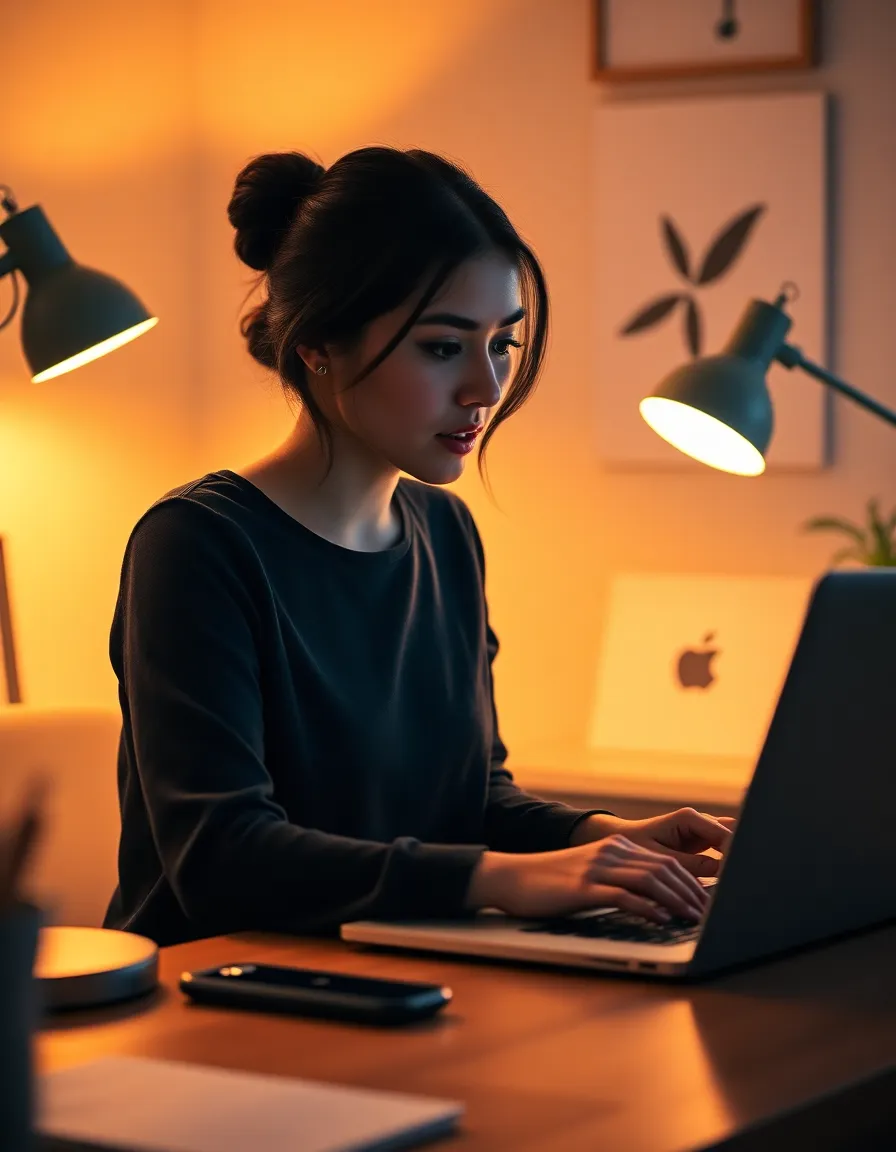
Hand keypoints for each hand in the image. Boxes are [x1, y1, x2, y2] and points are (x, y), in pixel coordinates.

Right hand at [466, 836, 709, 923]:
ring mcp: (597, 868)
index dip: (689, 881)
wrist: (512, 877)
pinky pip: (625, 895)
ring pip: (650, 879)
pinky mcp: (585, 887)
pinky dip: (648, 908)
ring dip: (677, 901)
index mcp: (614, 846)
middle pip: (663, 868)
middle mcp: (610, 852)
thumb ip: (619, 880)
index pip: (664, 861)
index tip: (707, 902)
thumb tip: (654, 901)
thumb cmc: (550, 883)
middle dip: (691, 892)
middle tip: (709, 914)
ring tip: (694, 918)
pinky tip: (661, 919)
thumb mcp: (590, 875)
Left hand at [571, 808, 734, 876]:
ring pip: (733, 842)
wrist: (623, 841)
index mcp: (690, 818)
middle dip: (742, 854)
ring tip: (744, 885)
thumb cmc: (635, 846)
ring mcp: (705, 831)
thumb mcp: (660, 858)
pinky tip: (732, 885)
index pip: (725, 835)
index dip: (736, 855)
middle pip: (734, 835)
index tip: (742, 876)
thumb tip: (720, 870)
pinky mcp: (704, 844)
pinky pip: (724, 852)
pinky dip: (729, 867)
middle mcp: (702, 821)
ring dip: (737, 861)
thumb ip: (690, 864)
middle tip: (749, 880)